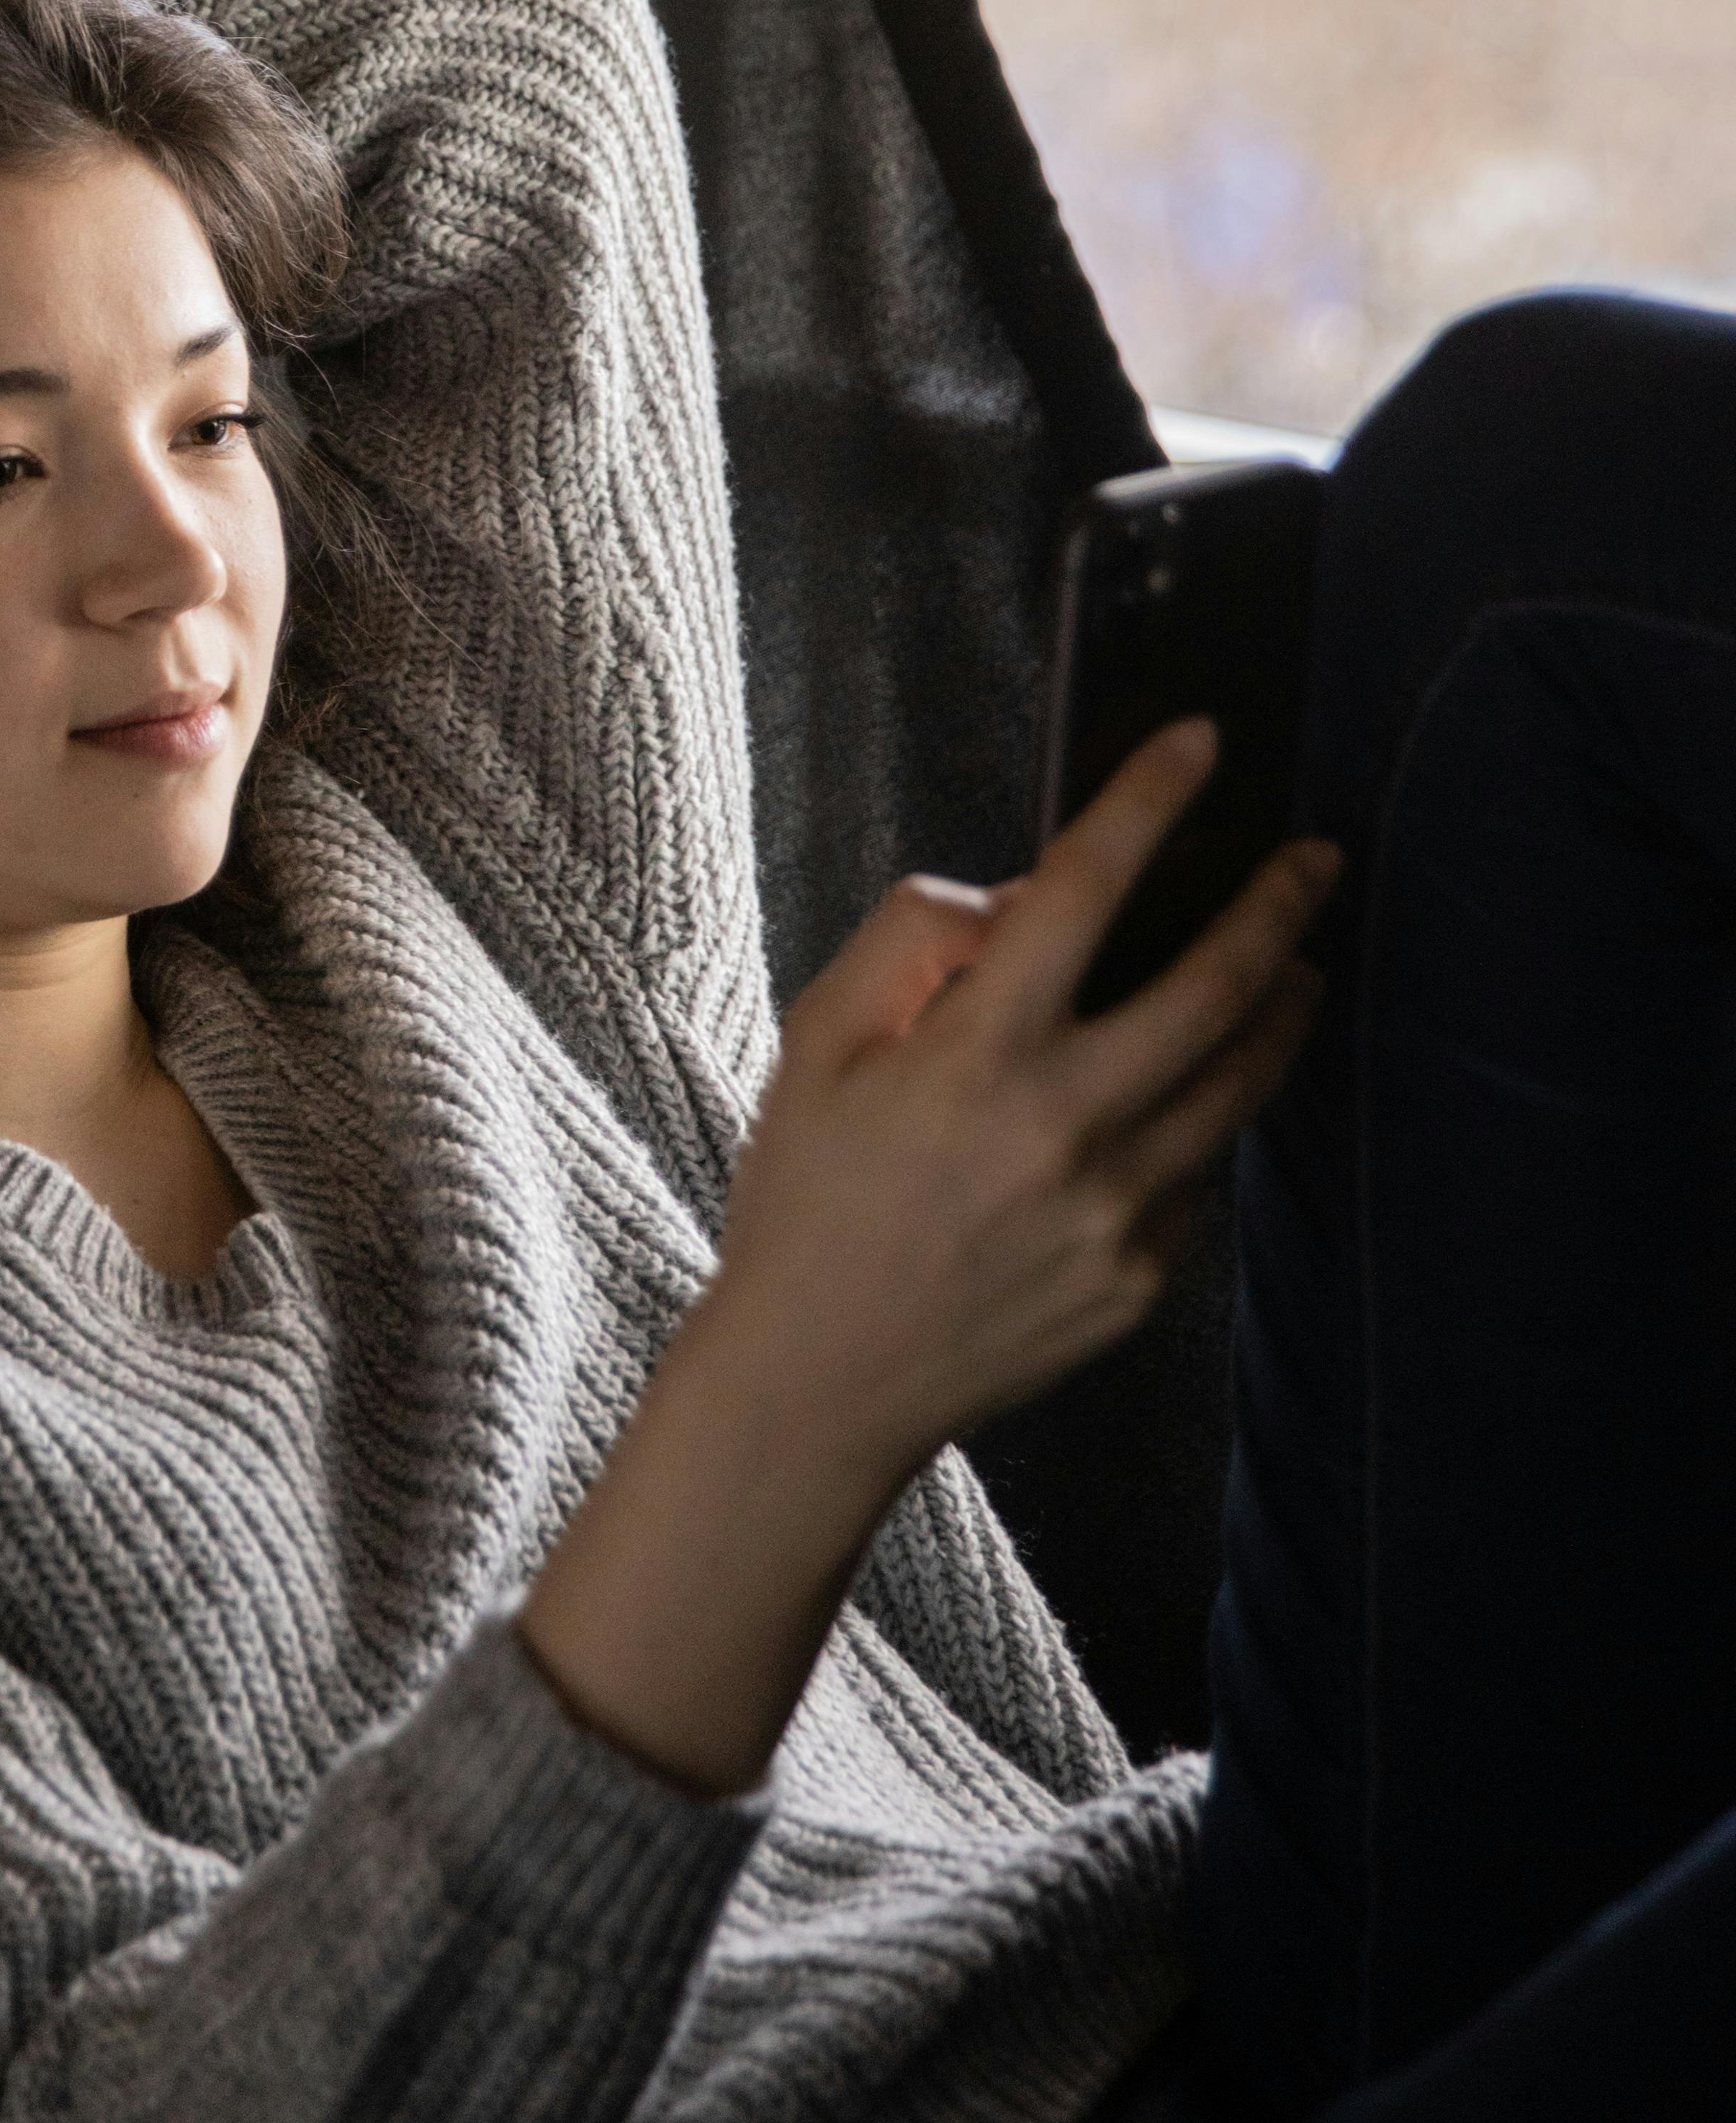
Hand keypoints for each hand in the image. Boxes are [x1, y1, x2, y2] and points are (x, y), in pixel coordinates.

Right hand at [705, 726, 1334, 1505]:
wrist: (818, 1382)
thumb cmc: (807, 1196)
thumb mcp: (817, 1041)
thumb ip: (916, 945)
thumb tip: (1023, 904)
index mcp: (977, 1054)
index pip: (1085, 889)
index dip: (1148, 800)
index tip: (1200, 740)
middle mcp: (1065, 1126)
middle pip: (1217, 987)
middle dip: (1279, 906)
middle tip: (1315, 860)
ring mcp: (1116, 1212)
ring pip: (1240, 1085)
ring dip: (1284, 1008)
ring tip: (1301, 965)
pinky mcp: (1140, 1279)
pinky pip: (1198, 1175)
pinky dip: (1206, 1118)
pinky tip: (1192, 1096)